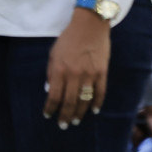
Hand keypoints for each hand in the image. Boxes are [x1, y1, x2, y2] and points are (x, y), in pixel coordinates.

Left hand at [44, 7, 110, 126]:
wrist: (90, 26)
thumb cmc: (68, 39)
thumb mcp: (53, 54)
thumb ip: (51, 73)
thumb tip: (50, 91)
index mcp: (60, 70)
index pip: (54, 96)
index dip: (51, 108)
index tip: (48, 115)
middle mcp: (74, 75)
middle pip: (69, 101)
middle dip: (65, 115)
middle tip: (63, 125)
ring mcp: (90, 74)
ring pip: (85, 100)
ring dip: (80, 112)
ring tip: (76, 121)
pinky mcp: (103, 72)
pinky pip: (101, 92)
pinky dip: (97, 103)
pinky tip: (94, 111)